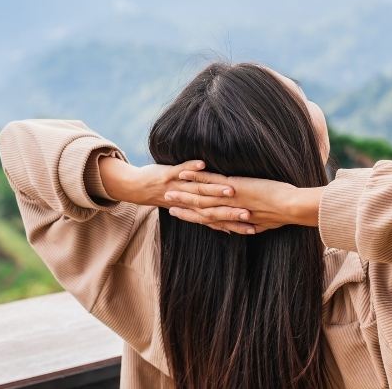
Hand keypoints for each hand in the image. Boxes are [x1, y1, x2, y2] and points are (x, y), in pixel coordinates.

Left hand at [98, 157, 255, 233]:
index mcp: (196, 210)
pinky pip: (180, 170)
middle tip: (248, 215)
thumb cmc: (166, 195)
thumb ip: (208, 214)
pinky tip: (202, 163)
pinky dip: (192, 167)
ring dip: (216, 190)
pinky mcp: (168, 176)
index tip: (252, 228)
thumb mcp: (188, 207)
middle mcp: (189, 202)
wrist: (138, 188)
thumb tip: (224, 223)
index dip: (235, 224)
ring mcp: (179, 188)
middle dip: (232, 212)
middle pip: (214, 208)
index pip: (219, 220)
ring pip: (200, 190)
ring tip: (231, 188)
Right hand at [163, 170, 323, 234]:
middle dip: (185, 209)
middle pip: (202, 211)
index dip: (197, 220)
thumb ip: (257, 223)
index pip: (213, 221)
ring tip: (167, 192)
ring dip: (184, 194)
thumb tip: (255, 225)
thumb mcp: (268, 221)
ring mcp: (230, 199)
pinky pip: (210, 181)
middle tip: (168, 206)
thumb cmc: (286, 213)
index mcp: (237, 219)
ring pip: (201, 197)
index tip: (184, 217)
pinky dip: (196, 176)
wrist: (293, 208)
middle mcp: (231, 211)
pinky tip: (183, 173)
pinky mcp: (234, 187)